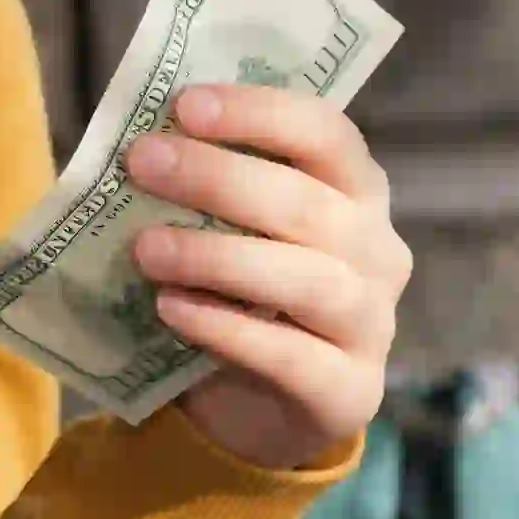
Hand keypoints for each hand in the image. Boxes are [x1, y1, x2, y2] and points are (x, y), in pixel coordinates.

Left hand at [125, 86, 413, 469]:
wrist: (253, 413)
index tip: (185, 105)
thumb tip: (140, 141)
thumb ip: (203, 189)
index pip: (326, 134)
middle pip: (309, 204)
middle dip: (220, 177)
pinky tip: (172, 310)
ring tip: (147, 249)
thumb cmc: (239, 299)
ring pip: (307, 279)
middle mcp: (378, 252)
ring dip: (219, 257)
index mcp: (356, 193)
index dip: (260, 113)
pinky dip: (227, 329)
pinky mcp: (349, 392)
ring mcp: (372, 325)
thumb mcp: (225, 233)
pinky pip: (292, 356)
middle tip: (143, 164)